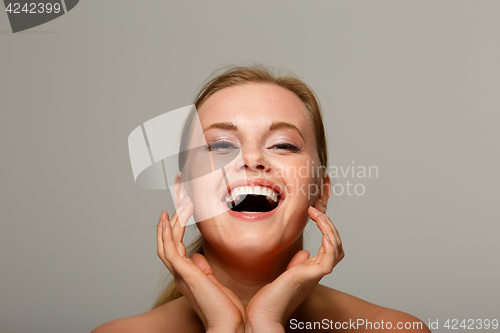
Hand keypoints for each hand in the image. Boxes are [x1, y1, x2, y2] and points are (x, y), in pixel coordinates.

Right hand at [157, 197, 245, 332]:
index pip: (174, 249)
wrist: (229, 326)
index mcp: (187, 276)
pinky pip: (170, 250)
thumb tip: (198, 258)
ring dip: (170, 223)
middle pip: (166, 244)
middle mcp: (180, 274)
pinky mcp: (184, 274)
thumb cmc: (226, 310)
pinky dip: (167, 234)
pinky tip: (169, 220)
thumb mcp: (214, 283)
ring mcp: (181, 274)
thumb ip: (204, 270)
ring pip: (166, 243)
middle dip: (169, 223)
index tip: (176, 215)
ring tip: (177, 204)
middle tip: (176, 203)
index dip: (172, 232)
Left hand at [245, 207, 343, 332]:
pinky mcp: (311, 277)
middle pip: (336, 246)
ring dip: (330, 229)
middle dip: (329, 226)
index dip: (326, 230)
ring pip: (336, 249)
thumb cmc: (268, 299)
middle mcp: (316, 272)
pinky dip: (330, 242)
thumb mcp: (284, 275)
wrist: (262, 316)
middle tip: (315, 210)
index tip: (312, 213)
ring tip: (319, 215)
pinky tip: (322, 230)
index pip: (329, 248)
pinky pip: (330, 258)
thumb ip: (295, 264)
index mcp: (311, 271)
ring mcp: (315, 274)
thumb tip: (305, 252)